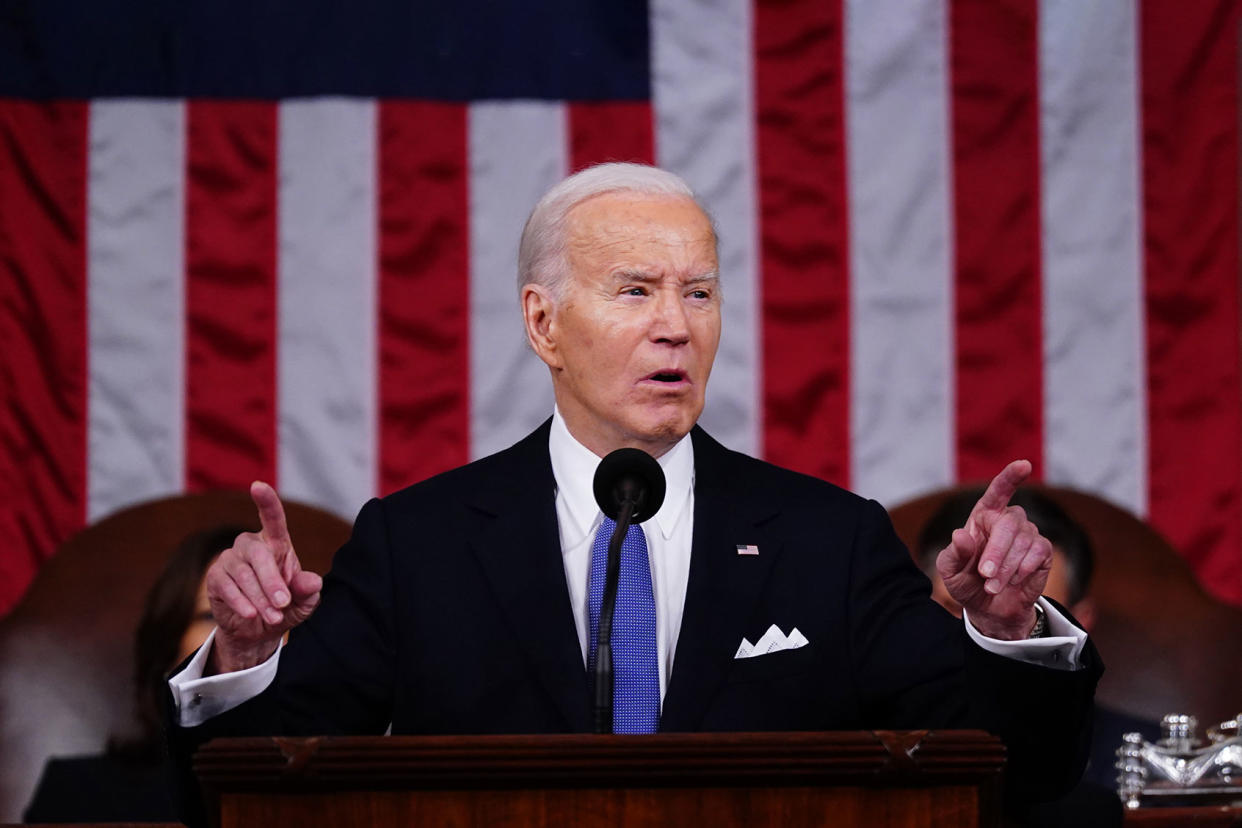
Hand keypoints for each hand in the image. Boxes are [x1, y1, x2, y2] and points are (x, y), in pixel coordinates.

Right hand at [204, 481, 321, 672]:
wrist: (257, 629)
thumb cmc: (284, 607)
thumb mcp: (303, 602)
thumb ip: (308, 591)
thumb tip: (314, 581)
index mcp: (276, 543)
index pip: (272, 518)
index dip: (266, 501)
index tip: (258, 486)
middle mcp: (250, 544)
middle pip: (259, 555)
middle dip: (272, 582)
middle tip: (283, 604)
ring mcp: (230, 559)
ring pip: (244, 575)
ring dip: (260, 598)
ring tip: (273, 617)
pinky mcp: (215, 577)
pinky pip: (227, 587)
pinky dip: (242, 602)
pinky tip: (251, 614)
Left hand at [936, 460, 1050, 639]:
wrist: (989, 608)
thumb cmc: (966, 582)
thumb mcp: (950, 571)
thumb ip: (954, 554)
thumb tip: (960, 534)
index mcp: (983, 516)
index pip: (998, 491)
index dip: (1010, 477)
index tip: (1024, 465)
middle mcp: (1007, 520)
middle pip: (1008, 523)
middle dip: (997, 551)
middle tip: (986, 575)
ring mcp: (1027, 534)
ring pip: (1023, 541)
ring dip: (1007, 568)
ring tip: (993, 586)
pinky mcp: (1042, 551)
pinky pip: (1038, 552)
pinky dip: (1024, 569)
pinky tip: (1014, 581)